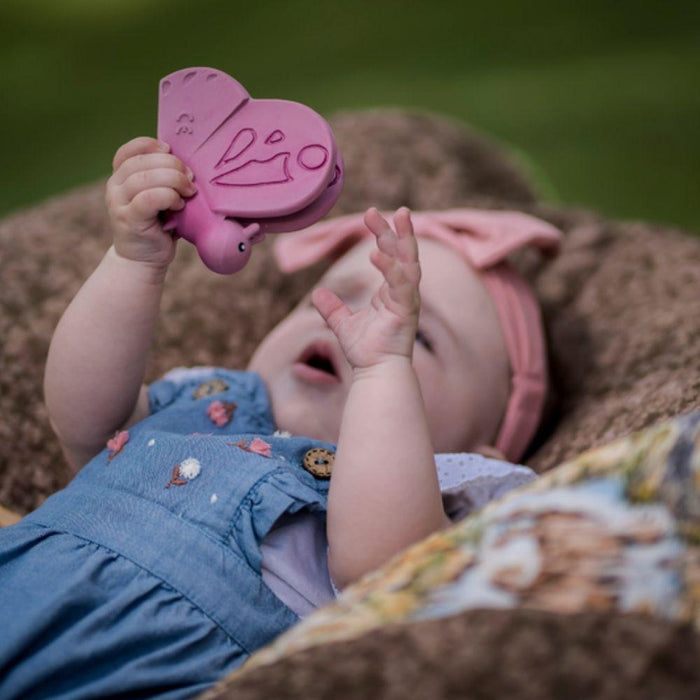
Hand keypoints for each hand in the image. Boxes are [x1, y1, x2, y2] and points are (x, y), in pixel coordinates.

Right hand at [105, 137, 196, 268]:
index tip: (170, 150)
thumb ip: (163, 179)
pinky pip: (150, 198)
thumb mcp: (158, 197)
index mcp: (120, 177)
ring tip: (188, 192)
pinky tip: (179, 206)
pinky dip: (169, 197)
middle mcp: (114, 186)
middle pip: (142, 161)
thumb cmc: (157, 226)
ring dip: (174, 181)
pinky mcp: (128, 218)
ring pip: (147, 177)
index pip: (129, 150)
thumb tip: (187, 163)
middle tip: (190, 178)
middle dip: (172, 165)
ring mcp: (118, 202)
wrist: (143, 260)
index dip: (150, 145)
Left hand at [312, 207, 419, 370]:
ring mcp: (408, 301)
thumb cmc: (366, 351)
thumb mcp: (342, 324)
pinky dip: (391, 269)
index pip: (391, 256)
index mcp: (392, 292)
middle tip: (386, 209)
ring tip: (396, 218)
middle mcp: (403, 293)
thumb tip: (318, 294)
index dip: (383, 235)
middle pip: (404, 254)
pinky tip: (377, 255)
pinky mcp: (407, 311)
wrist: (375, 374)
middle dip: (396, 230)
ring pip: (409, 263)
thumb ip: (332, 308)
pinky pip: (401, 285)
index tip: (370, 216)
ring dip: (402, 240)